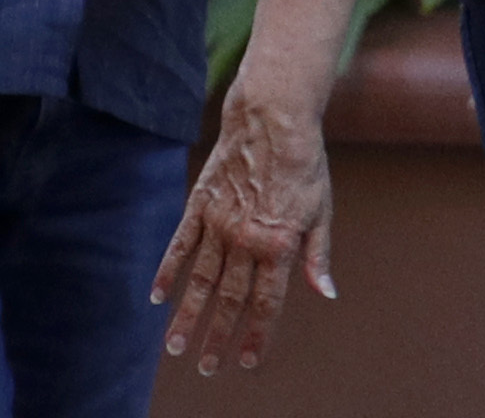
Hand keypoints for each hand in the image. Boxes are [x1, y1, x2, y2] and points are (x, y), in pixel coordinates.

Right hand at [152, 90, 334, 375]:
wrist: (273, 118)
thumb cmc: (304, 165)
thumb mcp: (321, 210)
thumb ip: (318, 256)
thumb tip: (327, 294)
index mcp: (278, 244)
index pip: (265, 303)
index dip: (256, 335)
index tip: (246, 362)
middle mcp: (245, 240)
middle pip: (229, 300)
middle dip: (218, 337)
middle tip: (207, 368)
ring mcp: (219, 224)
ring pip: (200, 281)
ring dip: (187, 317)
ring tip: (176, 348)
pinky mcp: (199, 205)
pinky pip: (179, 246)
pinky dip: (167, 273)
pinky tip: (157, 299)